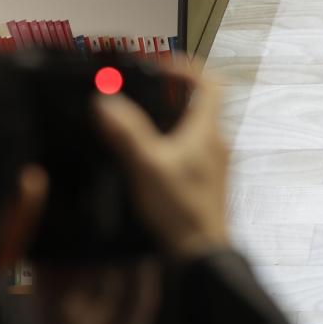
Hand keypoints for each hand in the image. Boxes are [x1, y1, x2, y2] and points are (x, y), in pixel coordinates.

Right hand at [94, 63, 229, 257]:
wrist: (201, 255)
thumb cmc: (180, 210)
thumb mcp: (146, 166)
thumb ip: (125, 132)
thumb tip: (105, 101)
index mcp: (208, 131)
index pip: (211, 83)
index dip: (187, 68)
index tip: (159, 68)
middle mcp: (217, 144)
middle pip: (201, 104)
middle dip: (172, 95)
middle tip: (141, 94)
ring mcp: (215, 165)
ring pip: (196, 129)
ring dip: (171, 120)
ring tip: (138, 124)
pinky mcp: (207, 183)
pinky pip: (192, 152)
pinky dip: (172, 145)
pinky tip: (148, 159)